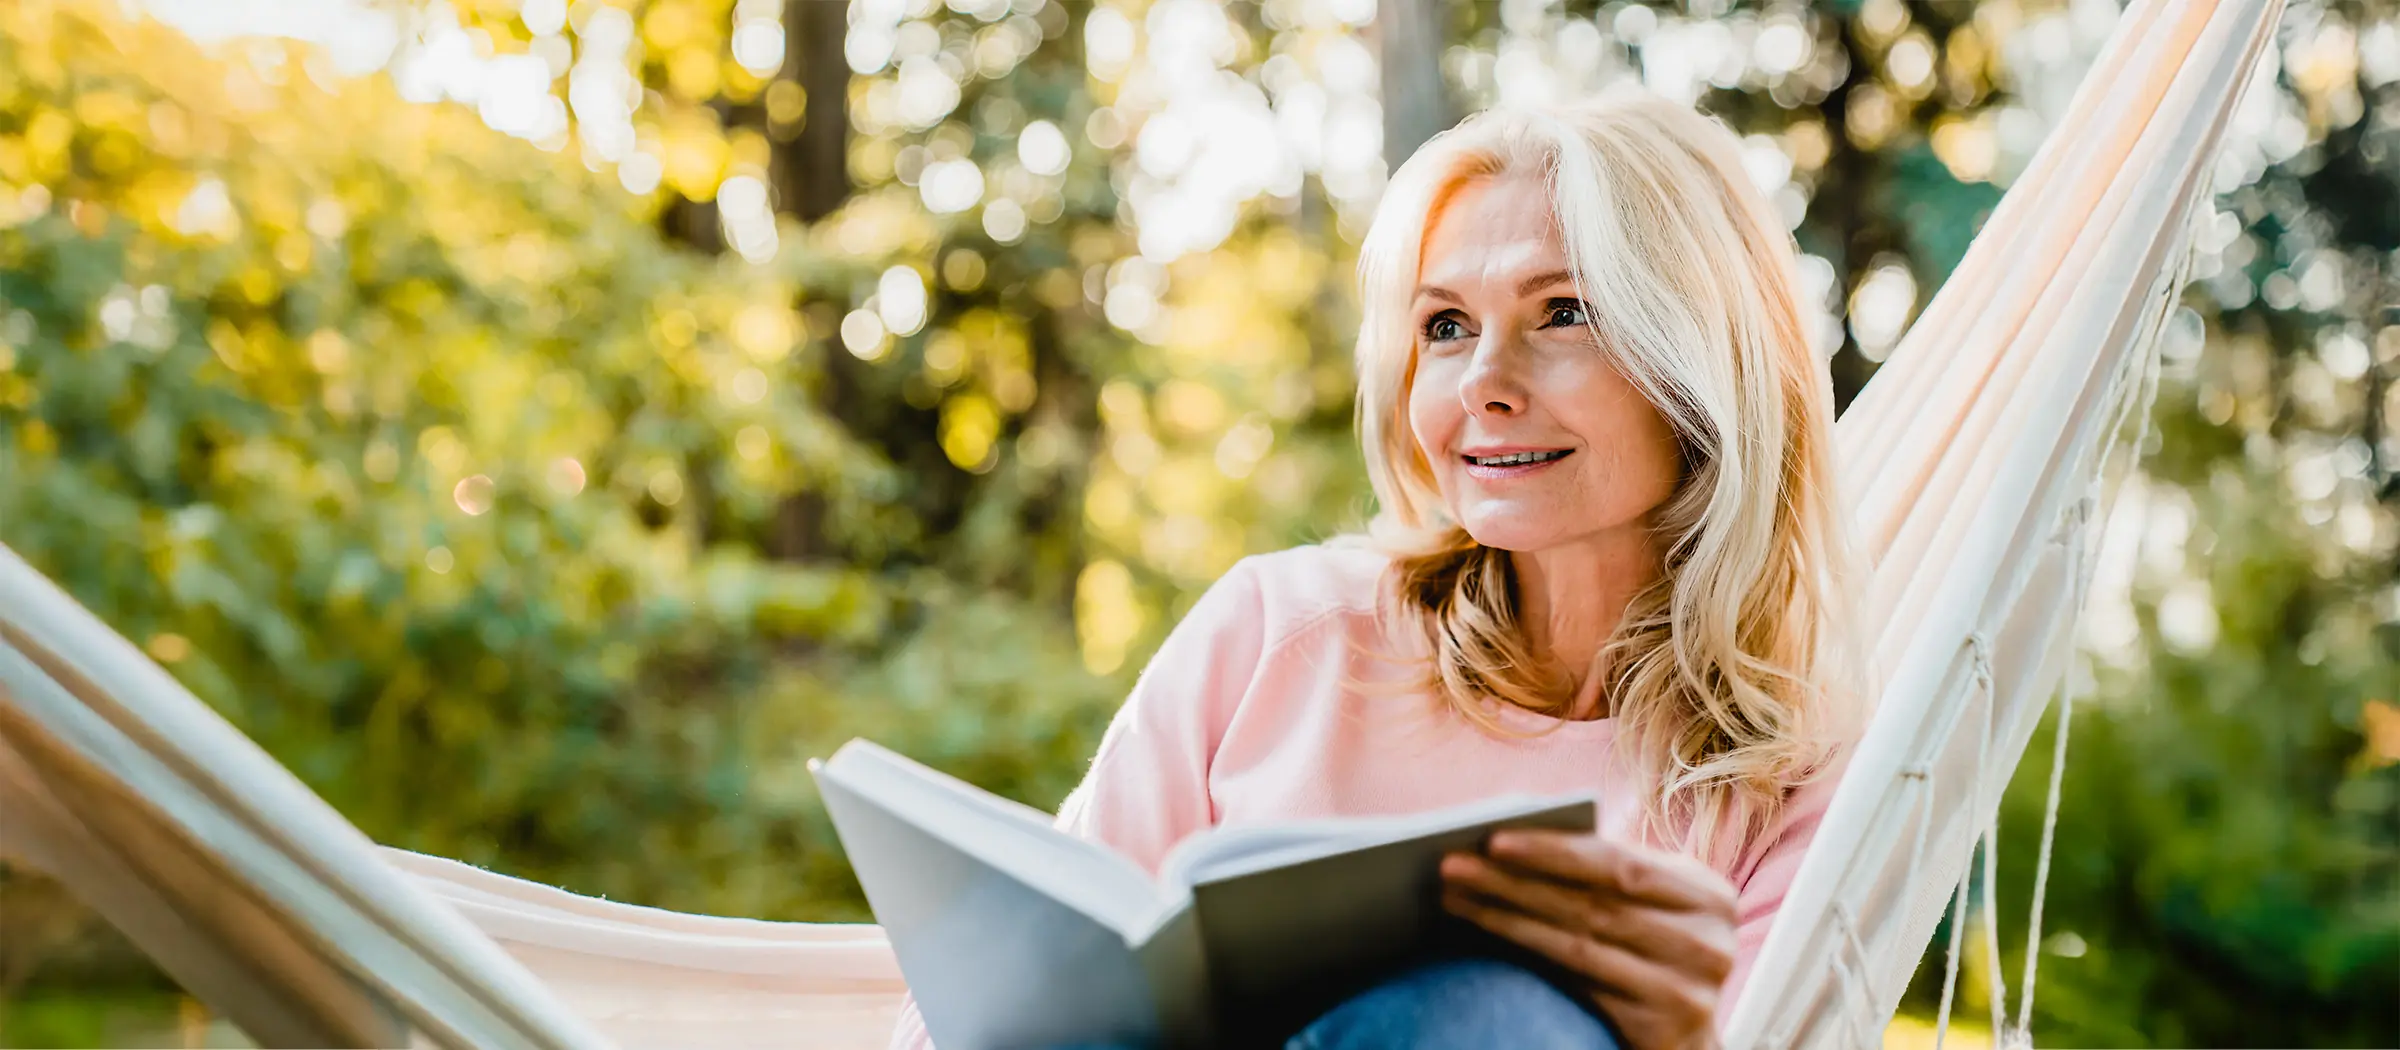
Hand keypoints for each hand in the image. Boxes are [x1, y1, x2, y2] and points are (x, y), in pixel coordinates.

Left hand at [1440, 831, 1737, 1049]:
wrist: (1687, 1041)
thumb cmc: (1655, 956)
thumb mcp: (1653, 909)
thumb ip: (1611, 874)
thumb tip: (1518, 830)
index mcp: (1709, 895)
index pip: (1620, 864)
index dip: (1554, 851)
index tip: (1493, 839)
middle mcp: (1709, 941)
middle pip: (1593, 902)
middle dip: (1516, 880)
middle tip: (1454, 866)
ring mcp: (1690, 989)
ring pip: (1579, 942)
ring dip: (1508, 917)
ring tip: (1456, 898)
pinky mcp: (1664, 1027)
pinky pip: (1580, 983)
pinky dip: (1529, 955)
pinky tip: (1490, 935)